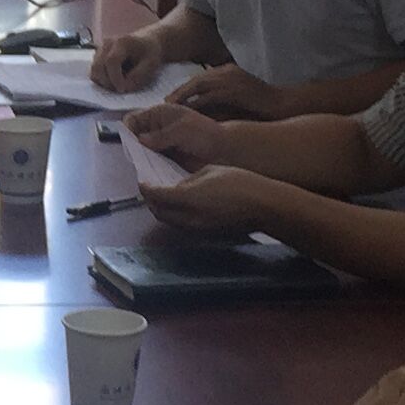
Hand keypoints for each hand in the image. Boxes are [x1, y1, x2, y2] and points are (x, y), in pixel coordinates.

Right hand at [90, 29, 162, 91]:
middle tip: (122, 89)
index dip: (115, 78)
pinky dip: (103, 80)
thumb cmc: (150, 53)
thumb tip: (124, 88)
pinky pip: (94, 72)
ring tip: (120, 83)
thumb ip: (137, 76)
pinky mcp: (97, 56)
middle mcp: (107, 43)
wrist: (147, 42)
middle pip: (98, 67)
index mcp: (122, 42)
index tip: (122, 90)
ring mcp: (100, 49)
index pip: (111, 61)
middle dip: (108, 83)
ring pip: (94, 71)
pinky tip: (116, 79)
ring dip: (105, 82)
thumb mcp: (150, 64)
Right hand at [124, 102, 222, 163]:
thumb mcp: (182, 130)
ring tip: (141, 166)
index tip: (129, 142)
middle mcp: (157, 127)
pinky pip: (151, 161)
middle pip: (134, 135)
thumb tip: (140, 141)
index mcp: (160, 113)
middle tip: (134, 157)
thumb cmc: (206, 134)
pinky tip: (149, 172)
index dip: (128, 129)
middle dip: (131, 145)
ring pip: (141, 150)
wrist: (224, 150)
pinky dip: (148, 166)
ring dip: (140, 157)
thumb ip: (160, 135)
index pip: (134, 119)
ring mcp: (161, 143)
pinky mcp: (165, 157)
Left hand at [141, 164, 282, 236]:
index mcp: (187, 199)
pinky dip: (175, 216)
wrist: (262, 205)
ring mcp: (196, 228)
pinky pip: (182, 225)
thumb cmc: (239, 182)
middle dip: (151, 201)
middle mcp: (188, 217)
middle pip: (158, 212)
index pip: (156, 195)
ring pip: (169, 221)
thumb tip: (178, 186)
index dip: (146, 188)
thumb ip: (189, 179)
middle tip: (150, 188)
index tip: (142, 181)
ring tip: (163, 197)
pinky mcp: (205, 233)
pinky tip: (181, 205)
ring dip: (162, 210)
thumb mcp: (210, 171)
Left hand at [168, 63, 287, 119]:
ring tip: (170, 107)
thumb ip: (222, 101)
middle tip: (165, 103)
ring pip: (199, 85)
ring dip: (183, 96)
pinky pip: (210, 96)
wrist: (283, 103)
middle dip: (180, 91)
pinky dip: (197, 103)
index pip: (201, 78)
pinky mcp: (234, 90)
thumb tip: (203, 111)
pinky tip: (188, 112)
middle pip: (196, 79)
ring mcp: (231, 80)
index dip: (185, 88)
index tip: (172, 99)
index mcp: (228, 71)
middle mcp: (227, 71)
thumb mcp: (238, 98)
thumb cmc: (262, 105)